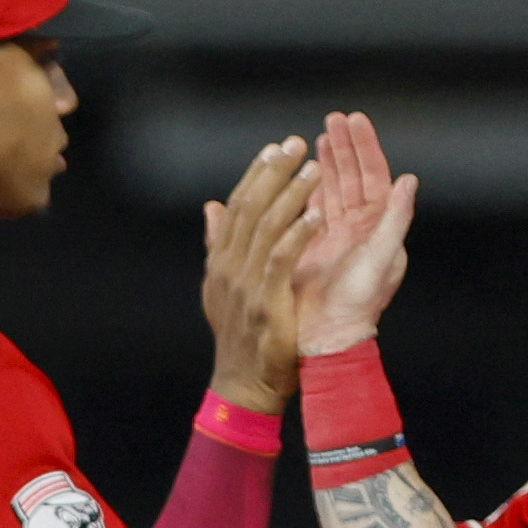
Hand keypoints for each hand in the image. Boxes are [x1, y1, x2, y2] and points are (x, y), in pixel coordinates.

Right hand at [199, 137, 315, 411]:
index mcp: (221, 260)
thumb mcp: (223, 287)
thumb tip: (211, 207)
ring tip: (314, 169)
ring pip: (265, 227)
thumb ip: (218, 245)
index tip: (275, 148)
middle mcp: (228, 267)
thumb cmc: (241, 336)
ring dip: (291, 195)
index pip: (237, 206)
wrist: (245, 384)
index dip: (255, 174)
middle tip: (297, 144)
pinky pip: (281, 259)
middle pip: (249, 208)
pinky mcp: (265, 302)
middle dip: (274, 173)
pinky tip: (317, 214)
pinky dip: (298, 234)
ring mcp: (244, 285)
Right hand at [294, 110, 417, 355]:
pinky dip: (307, 188)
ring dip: (326, 162)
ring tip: (317, 137)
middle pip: (352, 176)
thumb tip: (409, 180)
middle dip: (343, 146)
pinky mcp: (312, 246)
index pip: (374, 176)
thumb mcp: (384, 257)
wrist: (330, 334)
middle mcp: (359, 227)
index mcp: (379, 226)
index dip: (365, 147)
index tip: (355, 121)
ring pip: (331, 189)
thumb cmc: (361, 302)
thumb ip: (396, 218)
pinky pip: (311, 208)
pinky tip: (301, 171)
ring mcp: (335, 235)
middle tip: (333, 118)